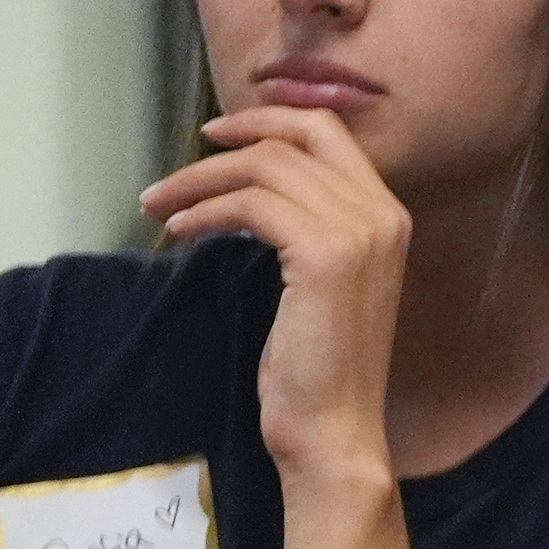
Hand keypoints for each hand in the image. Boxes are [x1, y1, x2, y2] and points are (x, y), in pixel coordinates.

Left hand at [140, 106, 407, 484]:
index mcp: (388, 215)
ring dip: (200, 181)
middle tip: (174, 175)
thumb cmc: (319, 367)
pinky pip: (251, 205)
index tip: (218, 135)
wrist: (334, 427)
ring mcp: (359, 232)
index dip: (269, 120)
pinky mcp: (325, 255)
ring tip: (160, 208)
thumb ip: (308, 227)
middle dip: (224, 147)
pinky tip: (180, 231)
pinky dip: (206, 210)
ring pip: (264, 168)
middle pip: (292, 141)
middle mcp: (383, 214)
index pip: (328, 132)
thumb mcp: (321, 282)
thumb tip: (253, 186)